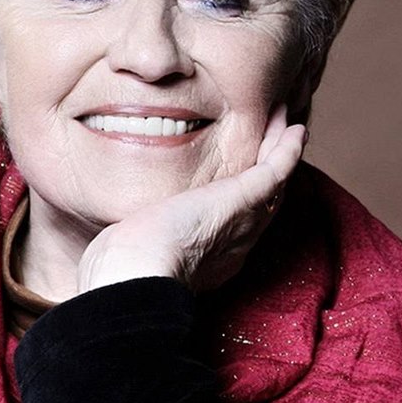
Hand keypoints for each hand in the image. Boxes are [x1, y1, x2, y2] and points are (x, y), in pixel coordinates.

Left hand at [77, 110, 306, 293]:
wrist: (134, 275)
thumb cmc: (117, 273)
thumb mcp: (123, 255)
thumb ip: (124, 247)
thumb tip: (106, 247)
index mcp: (203, 263)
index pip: (228, 229)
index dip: (237, 207)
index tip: (235, 184)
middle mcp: (231, 246)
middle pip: (260, 207)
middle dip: (268, 177)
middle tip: (276, 147)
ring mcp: (241, 224)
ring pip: (274, 185)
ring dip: (282, 154)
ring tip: (290, 127)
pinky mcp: (242, 200)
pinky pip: (277, 170)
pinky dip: (288, 149)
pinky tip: (295, 129)